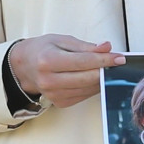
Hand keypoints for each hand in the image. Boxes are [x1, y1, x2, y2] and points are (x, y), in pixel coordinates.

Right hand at [9, 34, 125, 107]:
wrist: (24, 67)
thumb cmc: (42, 50)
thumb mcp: (61, 40)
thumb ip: (85, 46)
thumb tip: (106, 47)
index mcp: (48, 61)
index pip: (84, 62)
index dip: (105, 60)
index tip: (119, 58)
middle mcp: (49, 80)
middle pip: (88, 78)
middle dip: (106, 70)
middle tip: (117, 62)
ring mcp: (54, 94)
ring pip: (88, 89)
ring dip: (101, 79)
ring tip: (106, 68)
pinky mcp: (60, 102)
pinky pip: (84, 95)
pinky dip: (92, 86)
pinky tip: (94, 77)